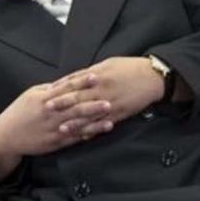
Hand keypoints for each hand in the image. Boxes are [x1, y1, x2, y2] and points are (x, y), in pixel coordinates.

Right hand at [0, 74, 112, 157]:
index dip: (81, 82)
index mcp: (43, 99)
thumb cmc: (19, 112)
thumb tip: (68, 81)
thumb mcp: (31, 95)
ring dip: (94, 120)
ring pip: (77, 123)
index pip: (65, 88)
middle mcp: (50, 113)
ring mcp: (53, 129)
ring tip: (110, 116)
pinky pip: (73, 137)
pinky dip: (86, 134)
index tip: (95, 76)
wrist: (7, 135)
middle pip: (74, 107)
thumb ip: (49, 89)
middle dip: (92, 103)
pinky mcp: (55, 142)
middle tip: (109, 99)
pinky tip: (98, 132)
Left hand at [47, 57, 163, 132]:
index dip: (59, 89)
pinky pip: (103, 124)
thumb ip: (87, 73)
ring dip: (74, 123)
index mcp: (97, 76)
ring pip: (89, 115)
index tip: (47, 94)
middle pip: (78, 99)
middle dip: (61, 105)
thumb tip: (70, 80)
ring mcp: (110, 104)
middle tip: (47, 110)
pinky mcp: (119, 114)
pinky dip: (92, 130)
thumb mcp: (106, 65)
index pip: (74, 83)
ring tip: (61, 129)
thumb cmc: (128, 68)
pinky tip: (83, 136)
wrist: (152, 77)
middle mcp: (102, 90)